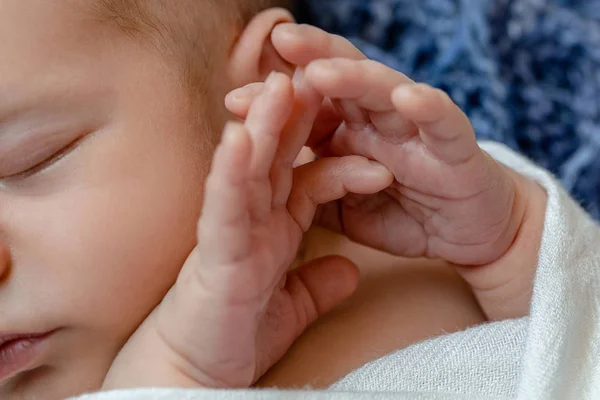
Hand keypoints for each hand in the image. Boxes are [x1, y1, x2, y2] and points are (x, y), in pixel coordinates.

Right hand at [102, 72, 392, 388]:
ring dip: (263, 129)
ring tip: (280, 87)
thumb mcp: (293, 307)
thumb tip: (351, 270)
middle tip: (316, 74)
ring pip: (249, 172)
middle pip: (278, 161)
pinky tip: (238, 140)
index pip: (309, 180)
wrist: (197, 377)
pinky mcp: (214, 256)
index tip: (365, 129)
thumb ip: (320, 284)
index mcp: (274, 230)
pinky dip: (229, 174)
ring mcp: (230, 234)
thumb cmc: (237, 338)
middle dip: (296, 118)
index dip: (336, 154)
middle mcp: (251, 223)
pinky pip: (223, 208)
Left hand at [226, 24, 546, 319]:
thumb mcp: (345, 207)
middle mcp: (380, 120)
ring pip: (386, 90)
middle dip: (312, 58)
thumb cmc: (405, 213)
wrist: (468, 234)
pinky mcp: (455, 145)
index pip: (311, 105)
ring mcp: (417, 129)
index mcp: (351, 131)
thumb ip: (313, 188)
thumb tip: (261, 178)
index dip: (277, 101)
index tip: (235, 100)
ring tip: (321, 70)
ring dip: (355, 77)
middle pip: (344, 80)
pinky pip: (441, 120)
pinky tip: (404, 97)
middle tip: (280, 41)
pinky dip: (425, 106)